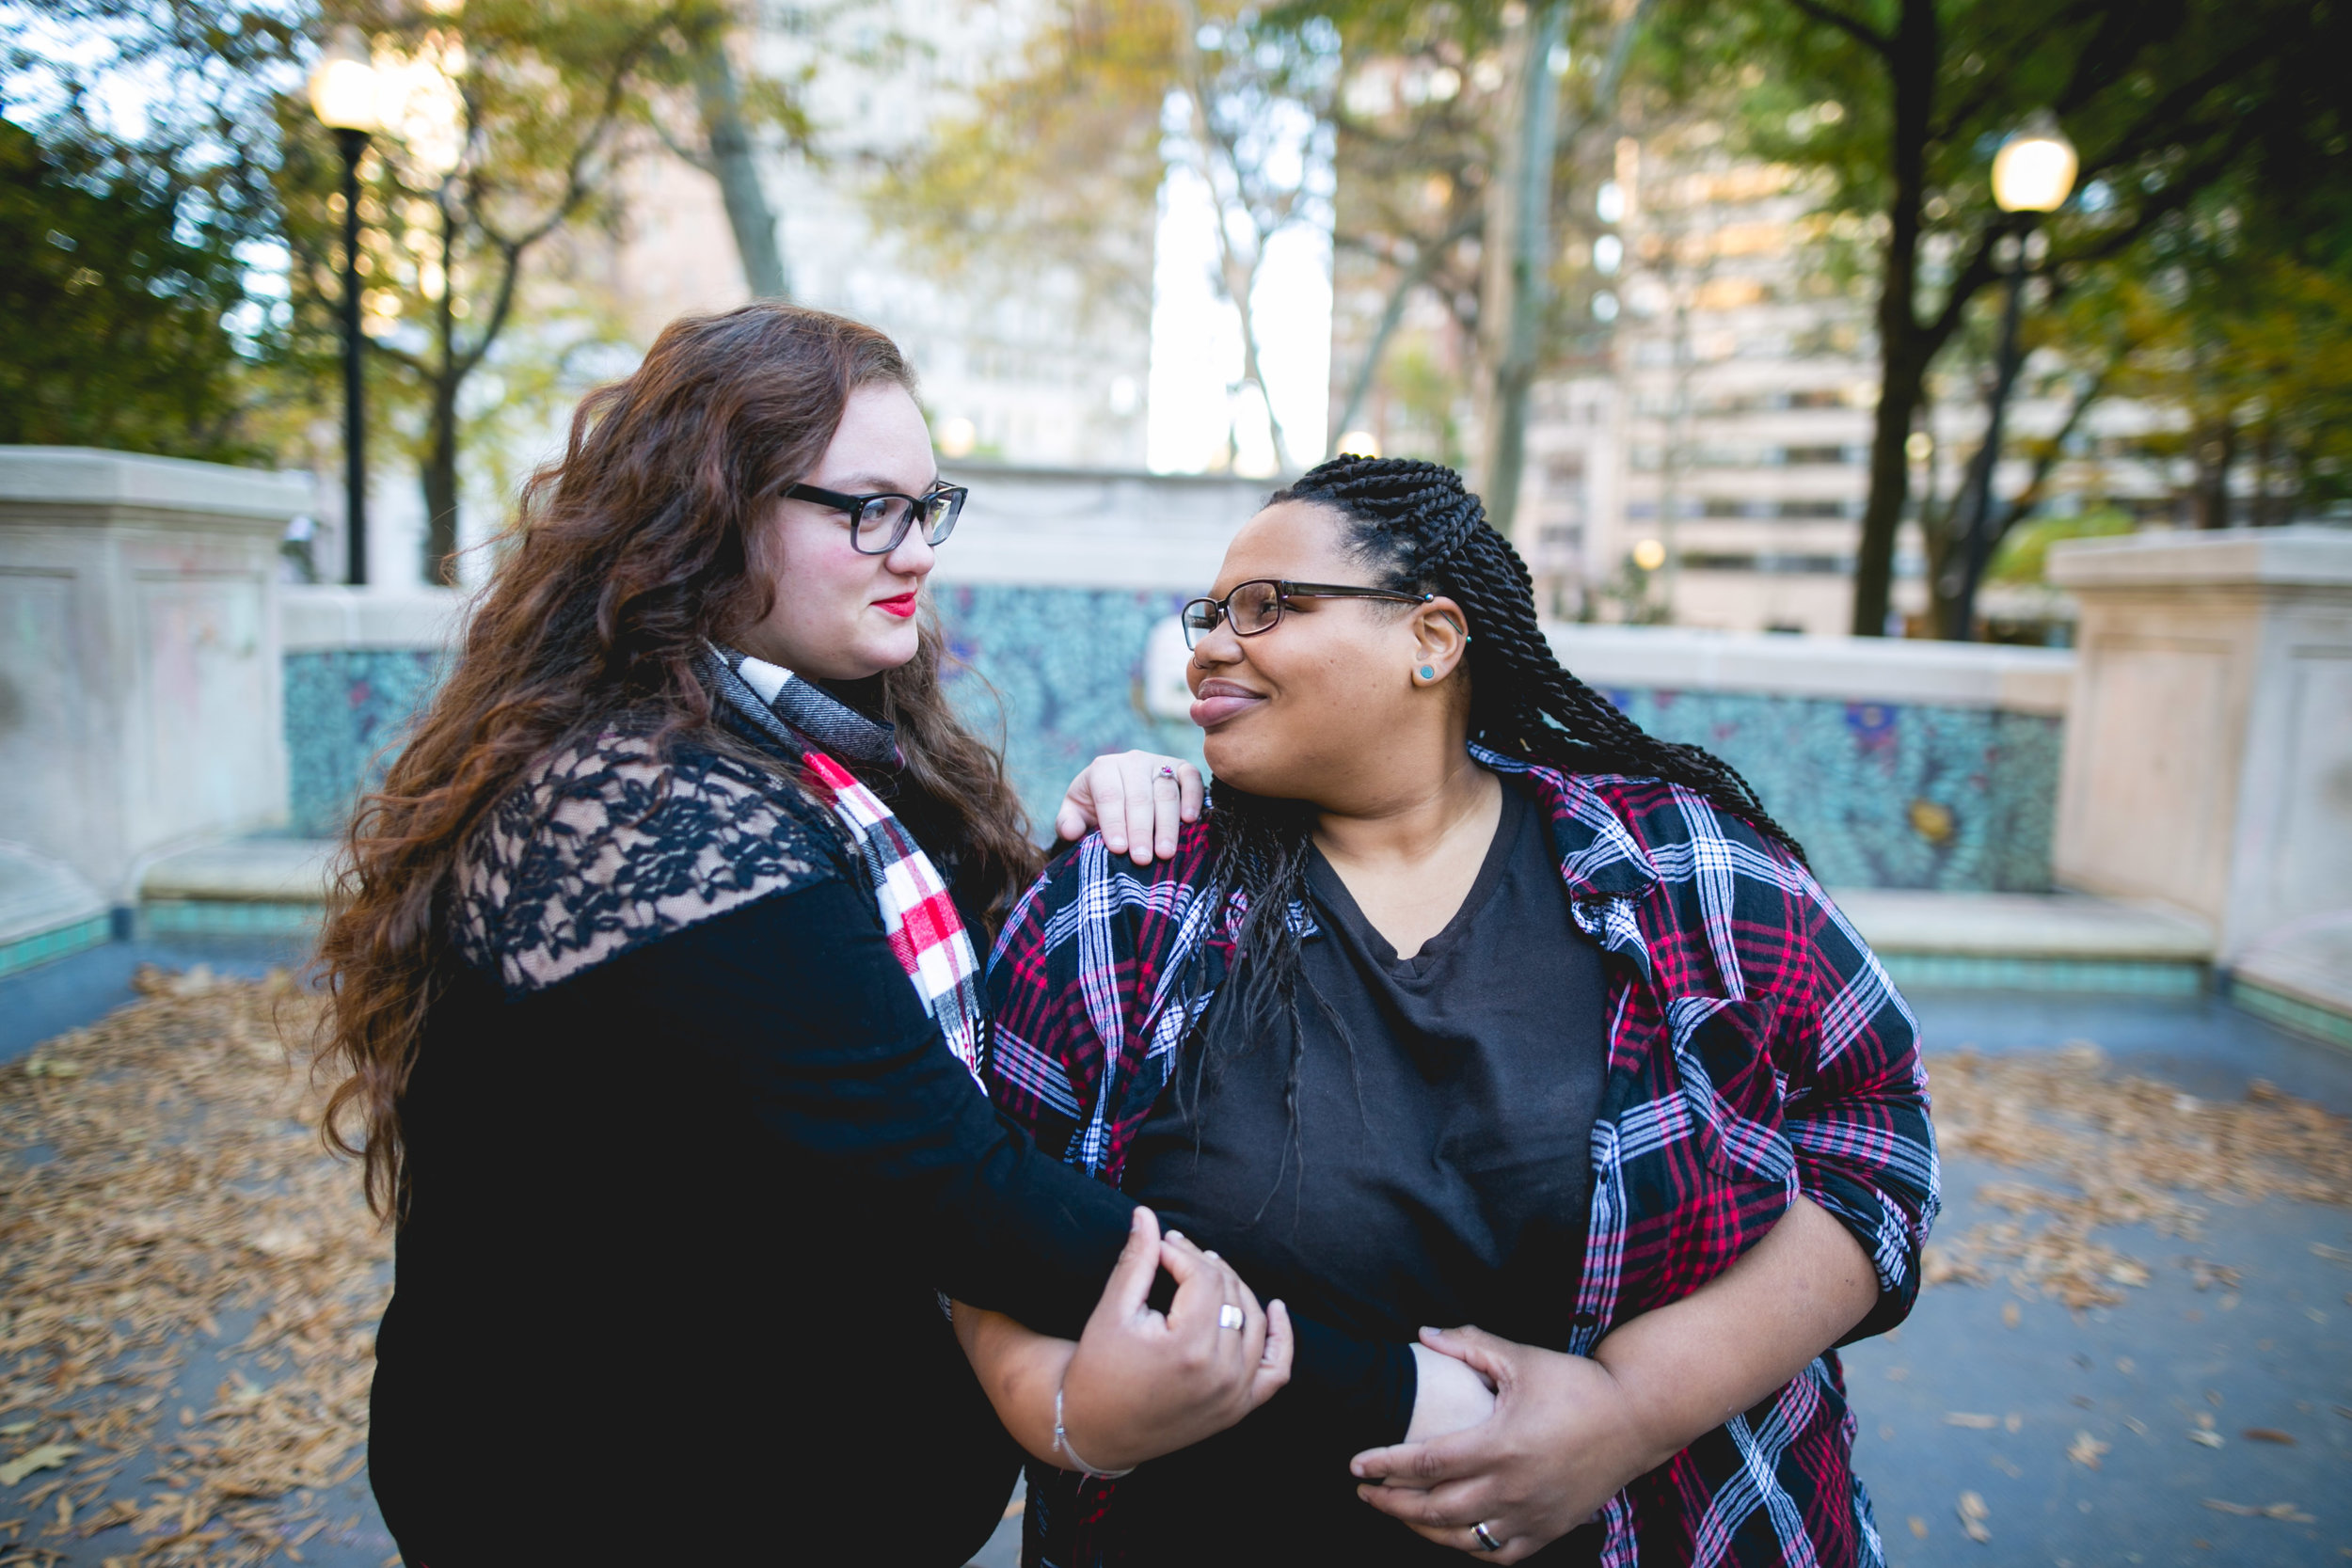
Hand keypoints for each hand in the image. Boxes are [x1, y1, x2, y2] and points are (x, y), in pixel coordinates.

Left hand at [1054, 751, 1203, 863]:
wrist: (1120, 790)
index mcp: (1103, 768)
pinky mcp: (1181, 767)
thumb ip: (1068, 822)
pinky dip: (1192, 796)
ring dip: (1167, 824)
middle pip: (1139, 796)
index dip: (1114, 822)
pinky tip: (1190, 820)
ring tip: (1165, 852)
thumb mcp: (1076, 812)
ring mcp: (1158, 762)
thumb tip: (1071, 831)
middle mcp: (1132, 761)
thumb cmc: (1096, 805)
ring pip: (1165, 792)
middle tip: (1142, 859)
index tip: (1118, 849)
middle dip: (1140, 830)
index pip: (1110, 795)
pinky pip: (1190, 777)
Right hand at [1057, 1209, 1292, 1470]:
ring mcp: (1235, 1395)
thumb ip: (1135, 1260)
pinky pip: (1277, 1370)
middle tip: (1176, 1252)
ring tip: (1208, 1271)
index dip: (1180, 1252)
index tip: (1158, 1246)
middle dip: (1203, 1265)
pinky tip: (1276, 1308)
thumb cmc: (1097, 1370)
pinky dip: (1281, 1338)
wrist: (1094, 1430)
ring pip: (1255, 1321)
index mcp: (1189, 1349)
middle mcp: (1222, 1374)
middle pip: (1230, 1294)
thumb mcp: (1112, 1311)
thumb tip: (1146, 1214)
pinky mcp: (1238, 1409)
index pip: (1203, 1277)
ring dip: (1236, 1289)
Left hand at [1351, 1326, 1661, 1561]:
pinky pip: (1498, 1554)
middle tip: (1365, 1492)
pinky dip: (1467, 1548)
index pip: (1425, 1463)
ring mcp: (1532, 1515)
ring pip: (1461, 1539)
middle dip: (1390, 1503)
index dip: (1385, 1466)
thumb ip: (1467, 1343)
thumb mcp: (1520, 1357)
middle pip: (1433, 1509)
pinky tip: (1450, 1533)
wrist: (1635, 1417)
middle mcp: (1512, 1488)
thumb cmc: (1575, 1384)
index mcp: (1500, 1444)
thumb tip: (1421, 1334)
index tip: (1356, 1466)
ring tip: (1399, 1512)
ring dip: (1421, 1529)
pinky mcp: (1549, 1530)